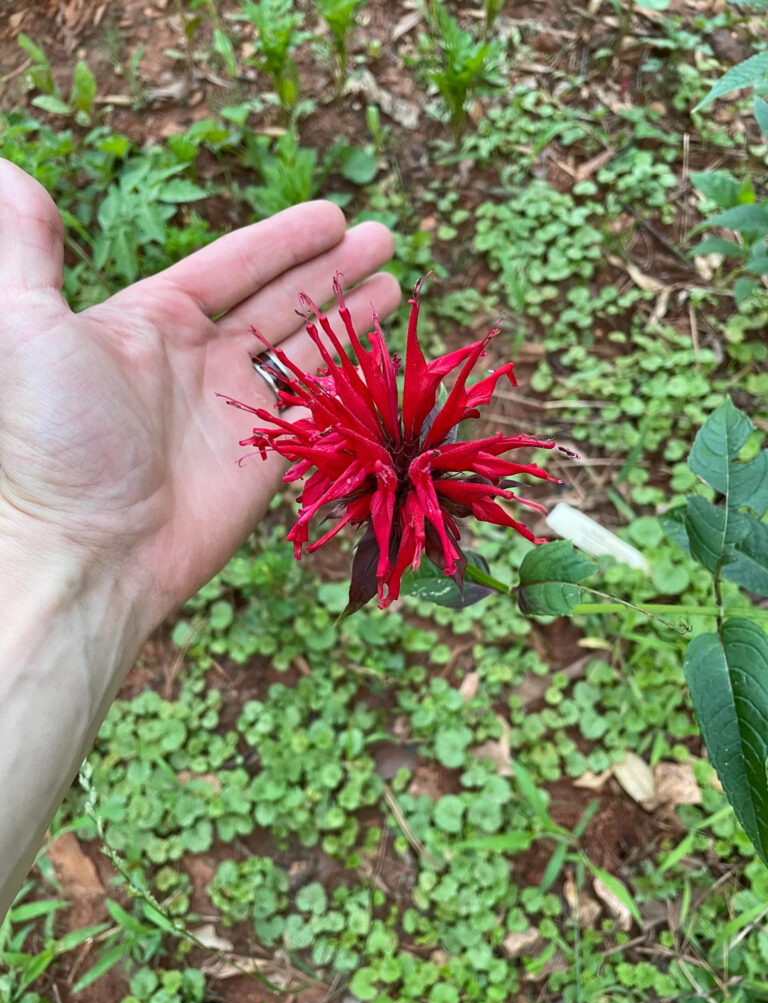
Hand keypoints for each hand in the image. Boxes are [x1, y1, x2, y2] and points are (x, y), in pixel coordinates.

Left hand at [0, 159, 399, 630]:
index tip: (333, 217)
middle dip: (332, 270)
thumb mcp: (24, 329)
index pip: (232, 267)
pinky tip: (378, 358)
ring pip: (306, 351)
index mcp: (152, 321)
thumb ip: (24, 249)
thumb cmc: (52, 440)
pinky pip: (315, 410)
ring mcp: (233, 411)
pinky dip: (345, 383)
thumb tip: (6, 168)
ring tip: (395, 284)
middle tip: (382, 237)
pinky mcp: (262, 458)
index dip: (285, 242)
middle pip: (280, 302)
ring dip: (349, 318)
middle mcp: (199, 361)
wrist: (85, 549)